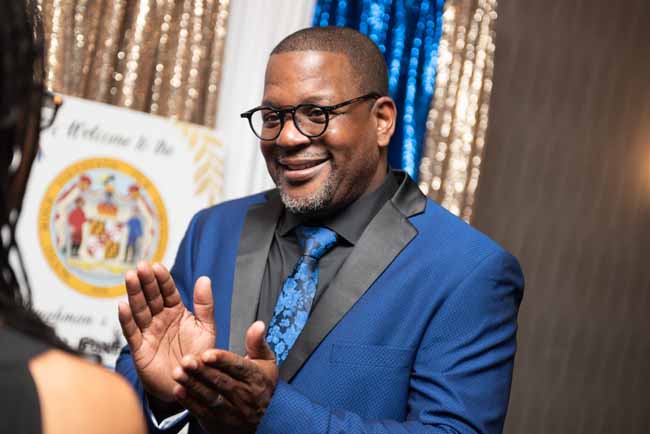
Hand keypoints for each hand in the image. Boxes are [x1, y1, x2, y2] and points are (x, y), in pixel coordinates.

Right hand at [118, 262, 215, 402]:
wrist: (191, 384)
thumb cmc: (199, 357)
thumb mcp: (207, 329)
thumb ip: (205, 305)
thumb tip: (205, 278)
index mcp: (176, 312)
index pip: (168, 291)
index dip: (162, 279)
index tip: (157, 266)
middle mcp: (160, 319)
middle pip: (151, 297)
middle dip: (146, 281)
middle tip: (140, 266)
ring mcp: (149, 332)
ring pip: (139, 310)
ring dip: (134, 294)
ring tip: (130, 277)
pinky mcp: (140, 349)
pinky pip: (132, 332)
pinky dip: (126, 320)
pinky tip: (122, 306)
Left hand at [171, 321, 277, 433]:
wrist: (265, 420)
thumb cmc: (263, 386)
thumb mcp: (266, 362)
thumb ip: (257, 343)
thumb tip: (258, 325)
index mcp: (255, 378)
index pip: (238, 367)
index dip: (222, 360)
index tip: (208, 353)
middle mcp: (244, 395)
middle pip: (221, 381)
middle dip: (202, 370)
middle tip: (186, 360)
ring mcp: (231, 411)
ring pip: (210, 397)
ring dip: (192, 385)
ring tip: (178, 373)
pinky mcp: (218, 422)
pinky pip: (201, 412)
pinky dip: (189, 402)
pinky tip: (179, 390)